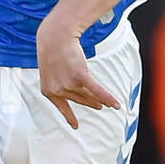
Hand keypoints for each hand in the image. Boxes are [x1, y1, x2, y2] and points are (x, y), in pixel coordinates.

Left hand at [36, 14, 121, 129]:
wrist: (54, 37)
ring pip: (88, 94)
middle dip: (90, 103)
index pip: (62, 107)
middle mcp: (57, 90)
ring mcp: (68, 83)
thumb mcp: (52, 71)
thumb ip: (63, 84)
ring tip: (107, 104)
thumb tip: (82, 95)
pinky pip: (97, 90)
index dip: (69, 117)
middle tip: (99, 107)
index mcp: (48, 91)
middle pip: (79, 98)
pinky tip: (116, 105)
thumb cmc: (53, 52)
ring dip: (100, 100)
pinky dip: (108, 98)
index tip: (75, 126)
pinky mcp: (79, 75)